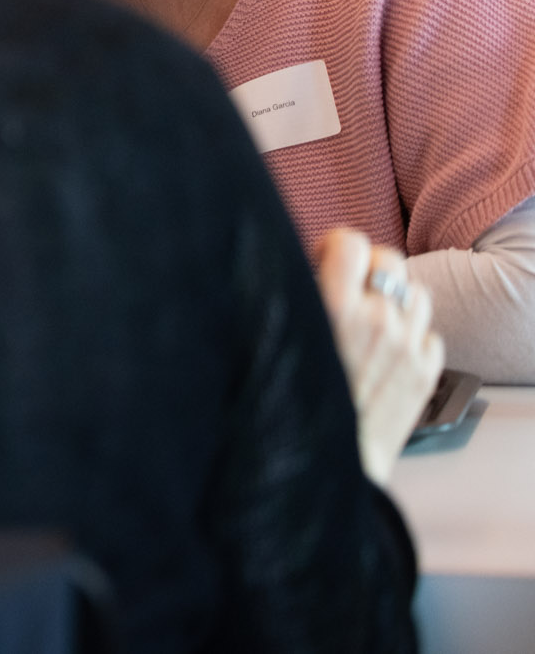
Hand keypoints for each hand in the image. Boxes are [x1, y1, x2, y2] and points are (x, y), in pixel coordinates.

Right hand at [316, 227, 444, 484]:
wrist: (328, 466)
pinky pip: (429, 332)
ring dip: (394, 300)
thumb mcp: (281, 339)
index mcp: (334, 308)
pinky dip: (411, 335)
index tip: (326, 261)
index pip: (351, 242)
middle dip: (368, 270)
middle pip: (389, 261)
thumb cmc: (291, 406)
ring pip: (417, 293)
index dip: (337, 247)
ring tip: (372, 320)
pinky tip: (388, 351)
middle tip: (350, 289)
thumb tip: (306, 266)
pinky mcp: (427, 373)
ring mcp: (408, 347)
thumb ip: (298, 298)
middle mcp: (377, 322)